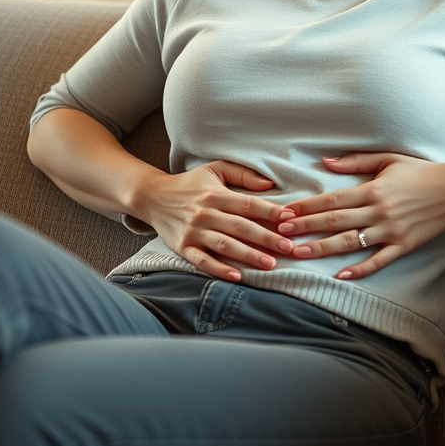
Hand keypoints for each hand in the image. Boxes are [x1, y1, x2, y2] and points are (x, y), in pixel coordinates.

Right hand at [133, 161, 295, 281]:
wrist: (153, 197)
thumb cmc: (190, 184)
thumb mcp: (215, 170)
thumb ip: (243, 174)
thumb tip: (270, 183)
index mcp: (216, 194)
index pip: (248, 204)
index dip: (271, 212)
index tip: (291, 219)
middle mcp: (205, 213)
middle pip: (241, 227)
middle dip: (267, 238)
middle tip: (289, 247)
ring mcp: (194, 232)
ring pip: (225, 245)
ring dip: (249, 255)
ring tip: (271, 264)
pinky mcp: (183, 247)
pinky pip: (202, 261)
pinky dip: (219, 269)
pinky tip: (236, 276)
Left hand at [277, 153, 444, 278]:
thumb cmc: (420, 171)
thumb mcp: (387, 159)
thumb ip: (355, 162)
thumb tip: (325, 162)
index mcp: (372, 189)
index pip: (332, 199)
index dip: (307, 206)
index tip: (286, 211)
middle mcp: (379, 211)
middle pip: (335, 221)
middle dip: (306, 227)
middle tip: (282, 233)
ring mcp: (391, 231)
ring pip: (351, 242)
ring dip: (323, 248)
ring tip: (299, 253)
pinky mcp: (404, 245)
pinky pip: (378, 260)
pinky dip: (359, 269)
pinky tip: (340, 275)